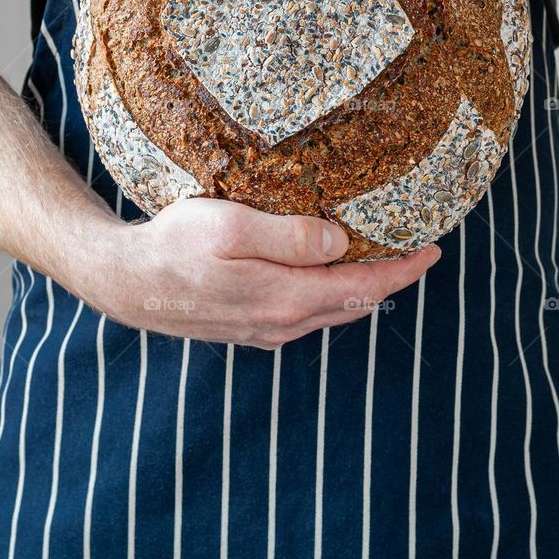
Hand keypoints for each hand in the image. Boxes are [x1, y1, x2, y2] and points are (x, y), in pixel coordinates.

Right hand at [84, 197, 439, 349]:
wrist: (124, 282)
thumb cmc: (173, 246)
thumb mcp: (230, 228)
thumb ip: (288, 237)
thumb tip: (340, 241)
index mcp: (285, 299)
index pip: (364, 287)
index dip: (403, 269)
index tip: (434, 248)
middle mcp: (282, 323)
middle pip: (354, 303)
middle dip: (391, 278)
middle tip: (417, 249)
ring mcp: (265, 330)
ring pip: (331, 310)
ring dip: (361, 287)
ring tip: (383, 259)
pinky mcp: (248, 327)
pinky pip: (306, 313)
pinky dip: (330, 294)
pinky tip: (328, 273)